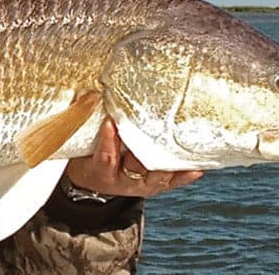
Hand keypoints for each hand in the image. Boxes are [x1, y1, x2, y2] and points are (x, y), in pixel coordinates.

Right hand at [65, 118, 202, 198]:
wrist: (94, 181)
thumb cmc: (87, 159)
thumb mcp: (80, 146)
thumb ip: (83, 122)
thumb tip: (85, 92)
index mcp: (102, 171)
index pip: (105, 156)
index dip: (108, 141)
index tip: (110, 122)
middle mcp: (123, 181)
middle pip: (136, 165)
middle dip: (143, 147)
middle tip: (151, 128)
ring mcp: (142, 185)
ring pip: (158, 174)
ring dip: (169, 159)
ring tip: (183, 144)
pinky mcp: (156, 187)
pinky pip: (173, 183)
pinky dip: (185, 175)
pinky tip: (198, 167)